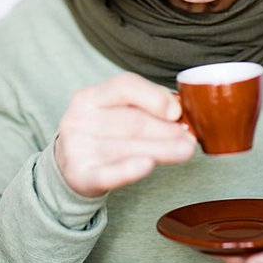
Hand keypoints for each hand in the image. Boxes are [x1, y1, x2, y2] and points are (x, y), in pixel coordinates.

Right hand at [54, 73, 195, 197]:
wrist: (72, 167)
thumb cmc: (105, 134)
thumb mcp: (118, 112)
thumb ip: (146, 106)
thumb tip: (179, 109)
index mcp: (90, 96)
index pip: (124, 86)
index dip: (154, 97)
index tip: (177, 112)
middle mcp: (79, 118)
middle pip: (131, 120)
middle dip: (166, 129)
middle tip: (190, 137)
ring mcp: (76, 147)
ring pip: (127, 147)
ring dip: (162, 149)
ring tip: (186, 150)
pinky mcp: (79, 176)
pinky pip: (108, 173)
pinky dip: (129, 169)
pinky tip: (148, 165)